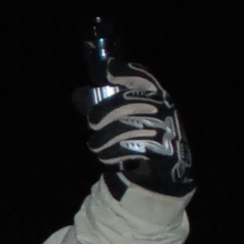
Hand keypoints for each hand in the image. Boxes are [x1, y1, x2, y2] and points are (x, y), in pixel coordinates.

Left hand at [82, 60, 191, 196]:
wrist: (160, 174)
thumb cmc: (135, 139)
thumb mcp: (118, 119)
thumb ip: (99, 105)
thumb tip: (77, 93)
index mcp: (155, 96)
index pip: (142, 76)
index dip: (123, 71)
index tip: (106, 70)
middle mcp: (164, 108)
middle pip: (124, 104)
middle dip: (100, 116)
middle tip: (93, 125)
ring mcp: (166, 128)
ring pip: (122, 128)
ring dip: (102, 141)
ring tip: (99, 146)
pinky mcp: (163, 151)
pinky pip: (127, 149)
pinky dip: (111, 155)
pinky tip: (111, 157)